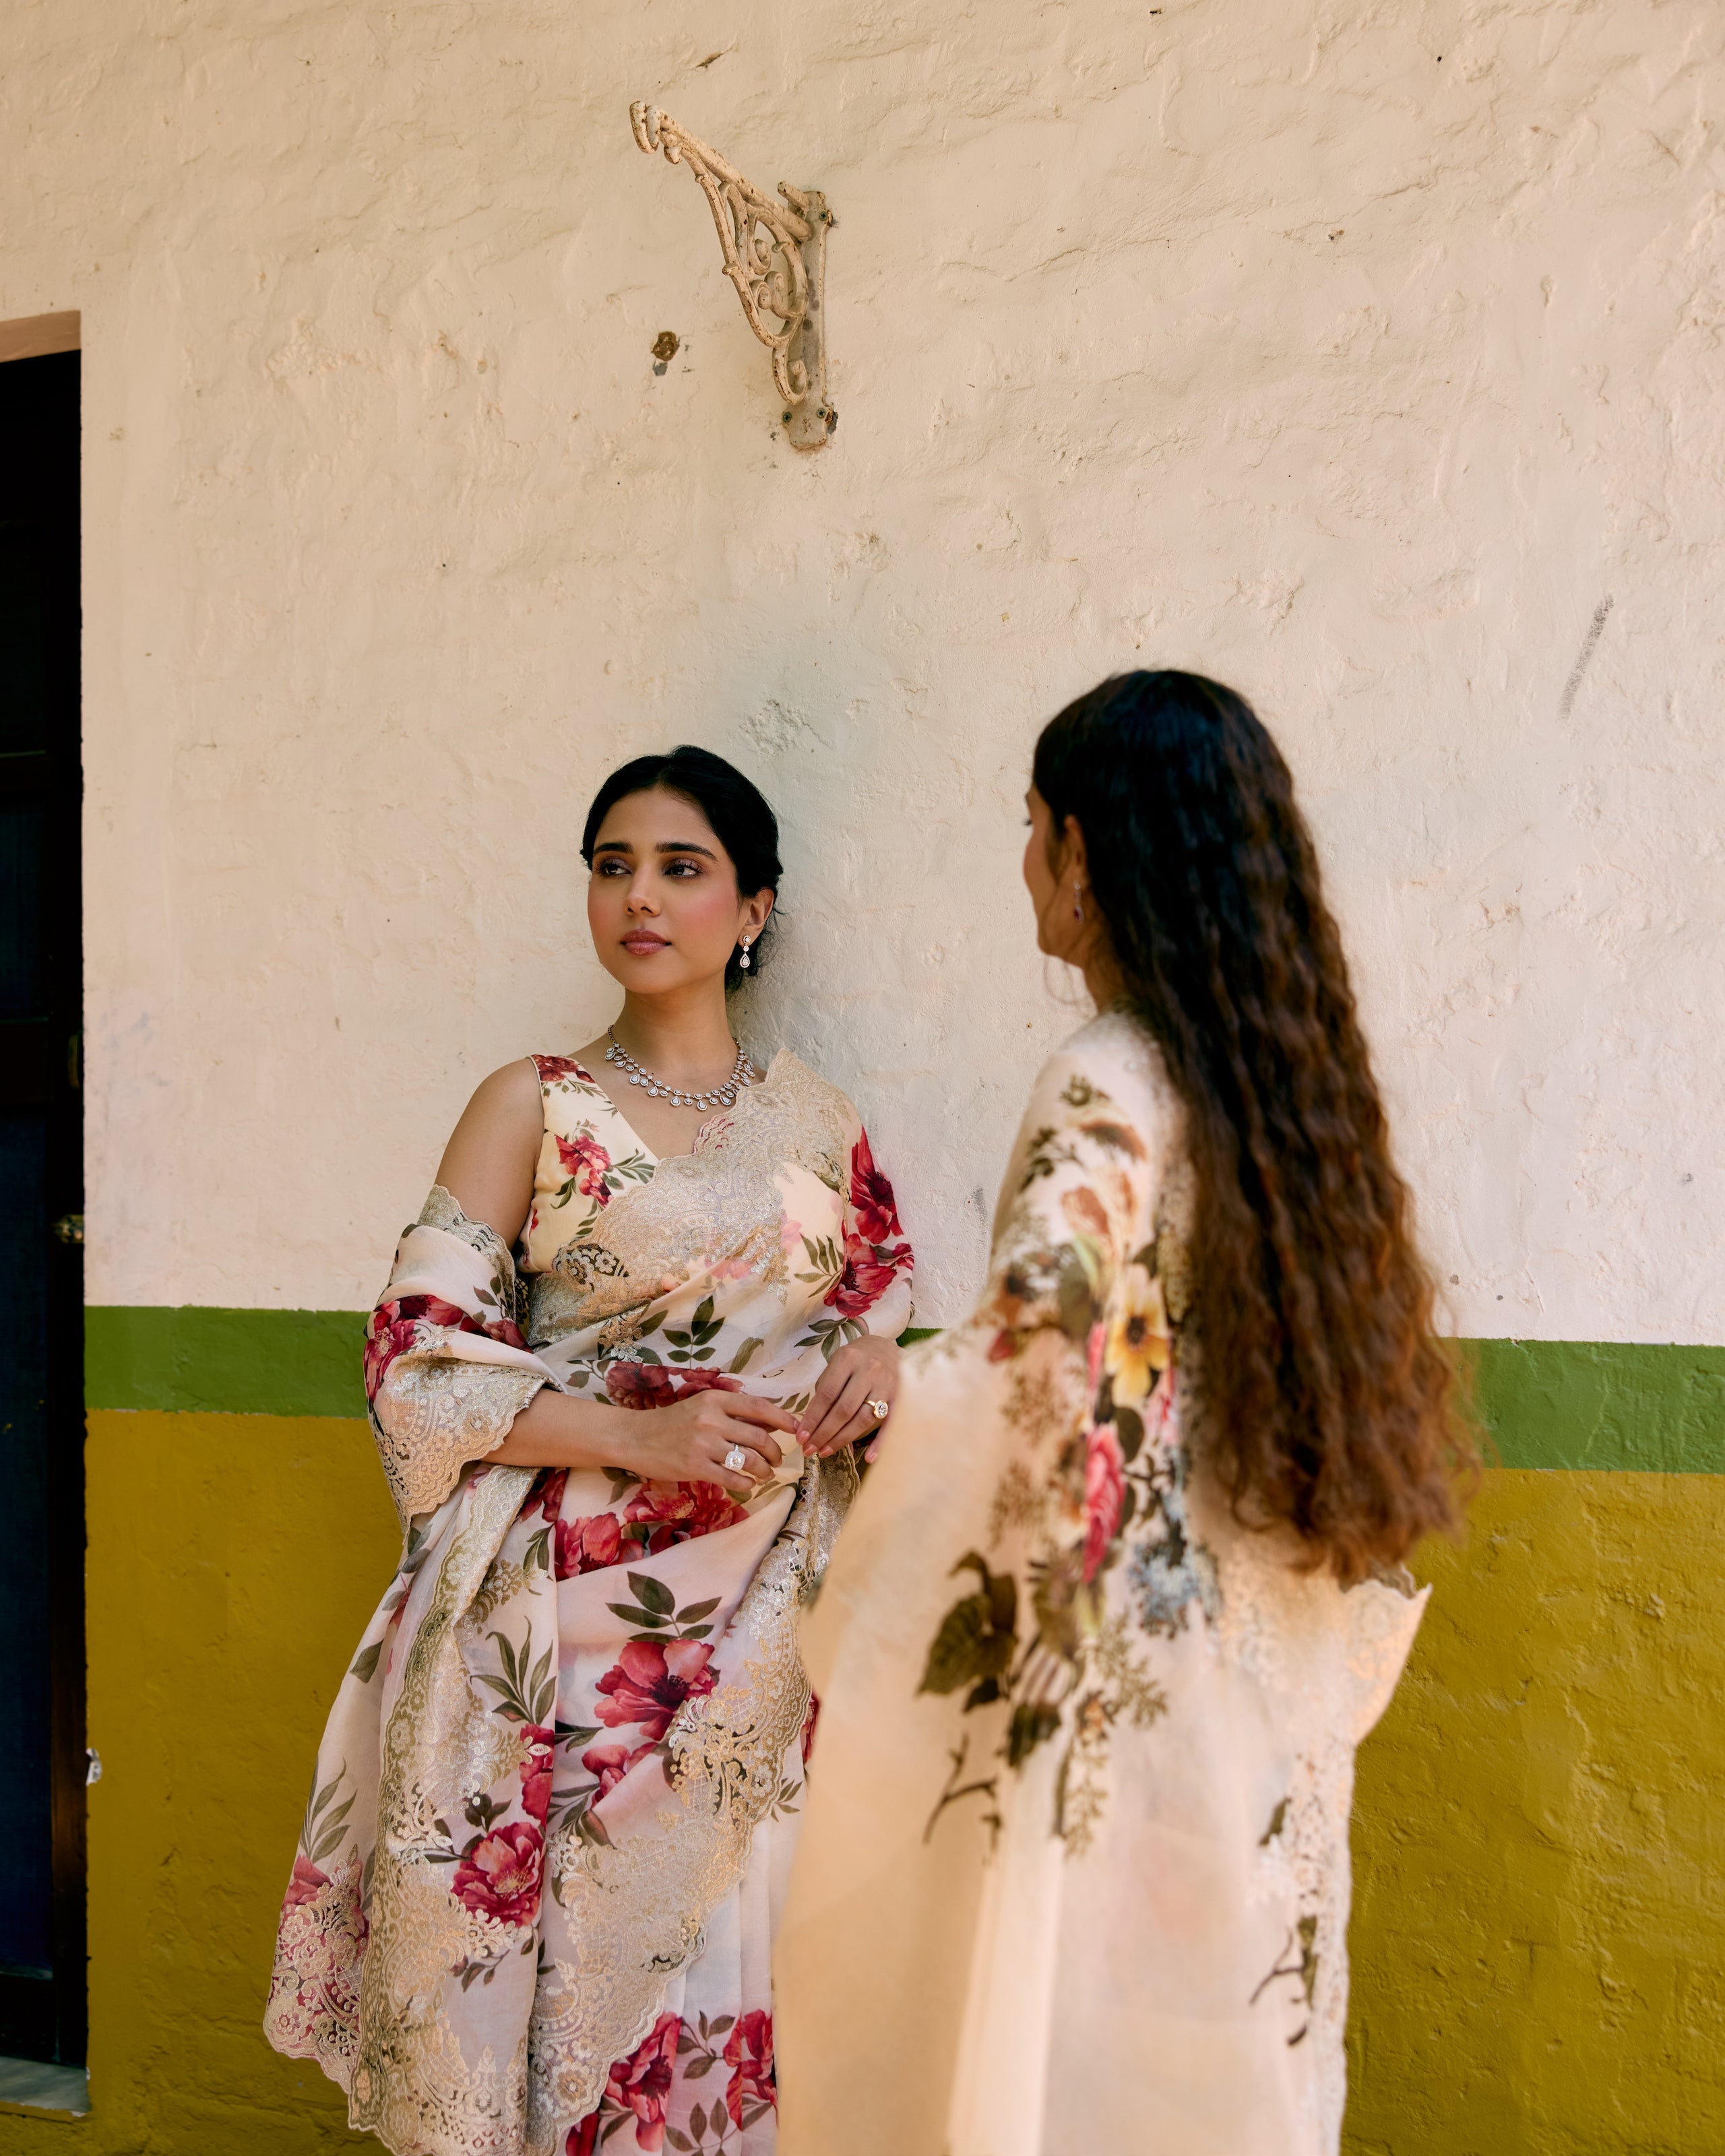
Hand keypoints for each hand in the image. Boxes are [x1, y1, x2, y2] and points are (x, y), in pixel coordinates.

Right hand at [623, 1389, 805, 1497]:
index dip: (783, 1419)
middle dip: (775, 1451)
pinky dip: (746, 1484)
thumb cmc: (671, 1422)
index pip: (759, 1407)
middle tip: (777, 1459)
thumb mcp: (701, 1407)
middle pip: (759, 1436)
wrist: (635, 1437)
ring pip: (749, 1459)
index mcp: (715, 1400)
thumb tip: (769, 1422)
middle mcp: (711, 1419)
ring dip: (764, 1469)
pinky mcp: (694, 1467)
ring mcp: (703, 1444)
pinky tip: (748, 1484)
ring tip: (765, 1474)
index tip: (796, 1428)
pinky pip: (731, 1478)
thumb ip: (732, 1412)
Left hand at [802, 1334, 899, 1459]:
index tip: (801, 1437)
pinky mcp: (901, 1397)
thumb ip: (827, 1389)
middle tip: (810, 1449)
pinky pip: (890, 1424)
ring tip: (825, 1451)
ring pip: (862, 1419)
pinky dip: (880, 1443)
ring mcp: (886, 1385)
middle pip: (843, 1410)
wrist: (889, 1348)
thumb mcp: (838, 1363)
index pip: (827, 1395)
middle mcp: (869, 1371)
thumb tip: (811, 1424)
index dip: (812, 1418)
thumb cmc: (857, 1359)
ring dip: (842, 1439)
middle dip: (824, 1433)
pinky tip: (869, 1458)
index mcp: (848, 1359)